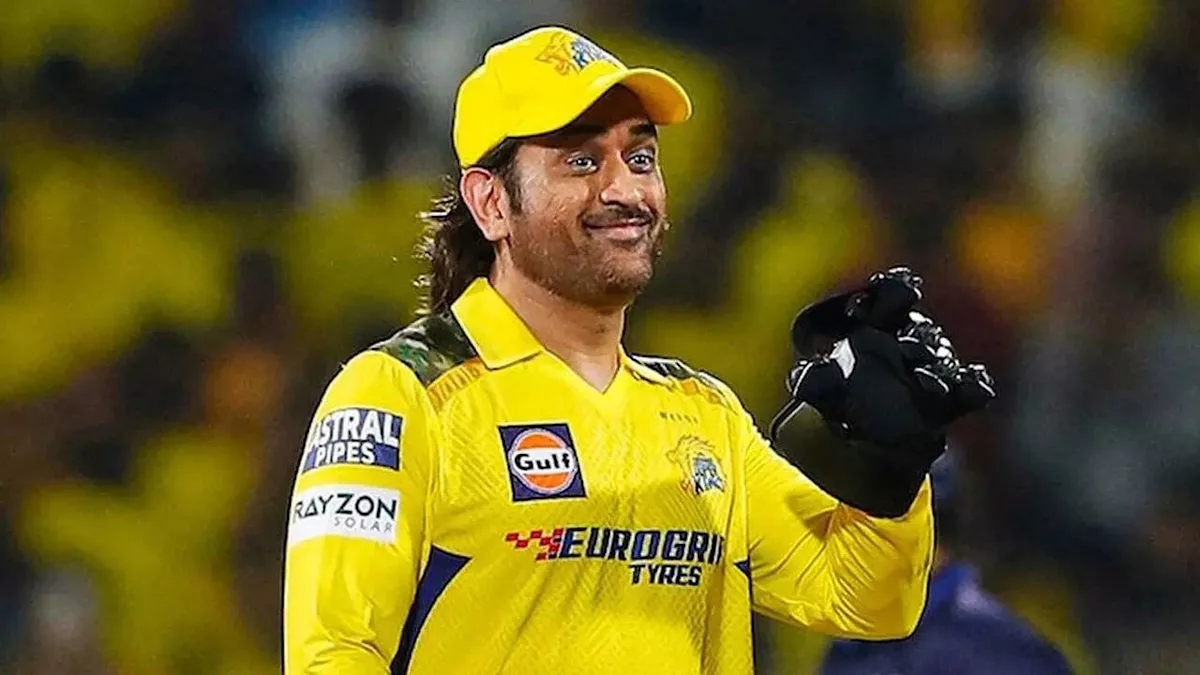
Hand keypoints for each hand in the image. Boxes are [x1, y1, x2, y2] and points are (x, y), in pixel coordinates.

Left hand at [768, 267, 994, 515]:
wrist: (861, 450)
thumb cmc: (840, 406)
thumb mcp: (819, 390)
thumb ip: (812, 380)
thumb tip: (800, 379)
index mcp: (876, 331)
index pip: (888, 301)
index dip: (890, 291)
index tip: (885, 285)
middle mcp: (906, 347)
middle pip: (918, 328)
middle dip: (915, 331)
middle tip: (908, 337)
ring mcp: (929, 373)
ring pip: (941, 360)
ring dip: (936, 365)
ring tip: (925, 377)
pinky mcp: (947, 404)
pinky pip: (967, 392)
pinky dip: (974, 388)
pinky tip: (976, 386)